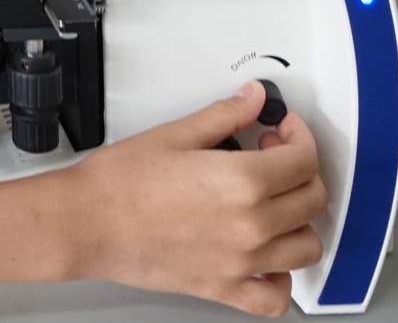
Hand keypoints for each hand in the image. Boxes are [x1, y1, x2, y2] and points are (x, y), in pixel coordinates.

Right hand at [63, 82, 326, 316]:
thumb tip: (252, 100)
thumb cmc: (118, 183)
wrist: (85, 223)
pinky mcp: (223, 288)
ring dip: (301, 220)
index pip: (303, 159)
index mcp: (241, 182)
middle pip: (312, 199)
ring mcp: (240, 261)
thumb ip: (223, 115)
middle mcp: (250, 225)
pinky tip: (268, 259)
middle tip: (273, 156)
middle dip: (302, 170)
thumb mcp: (173, 135)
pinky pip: (274, 297)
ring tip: (276, 203)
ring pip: (307, 246)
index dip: (299, 136)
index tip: (285, 130)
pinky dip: (281, 280)